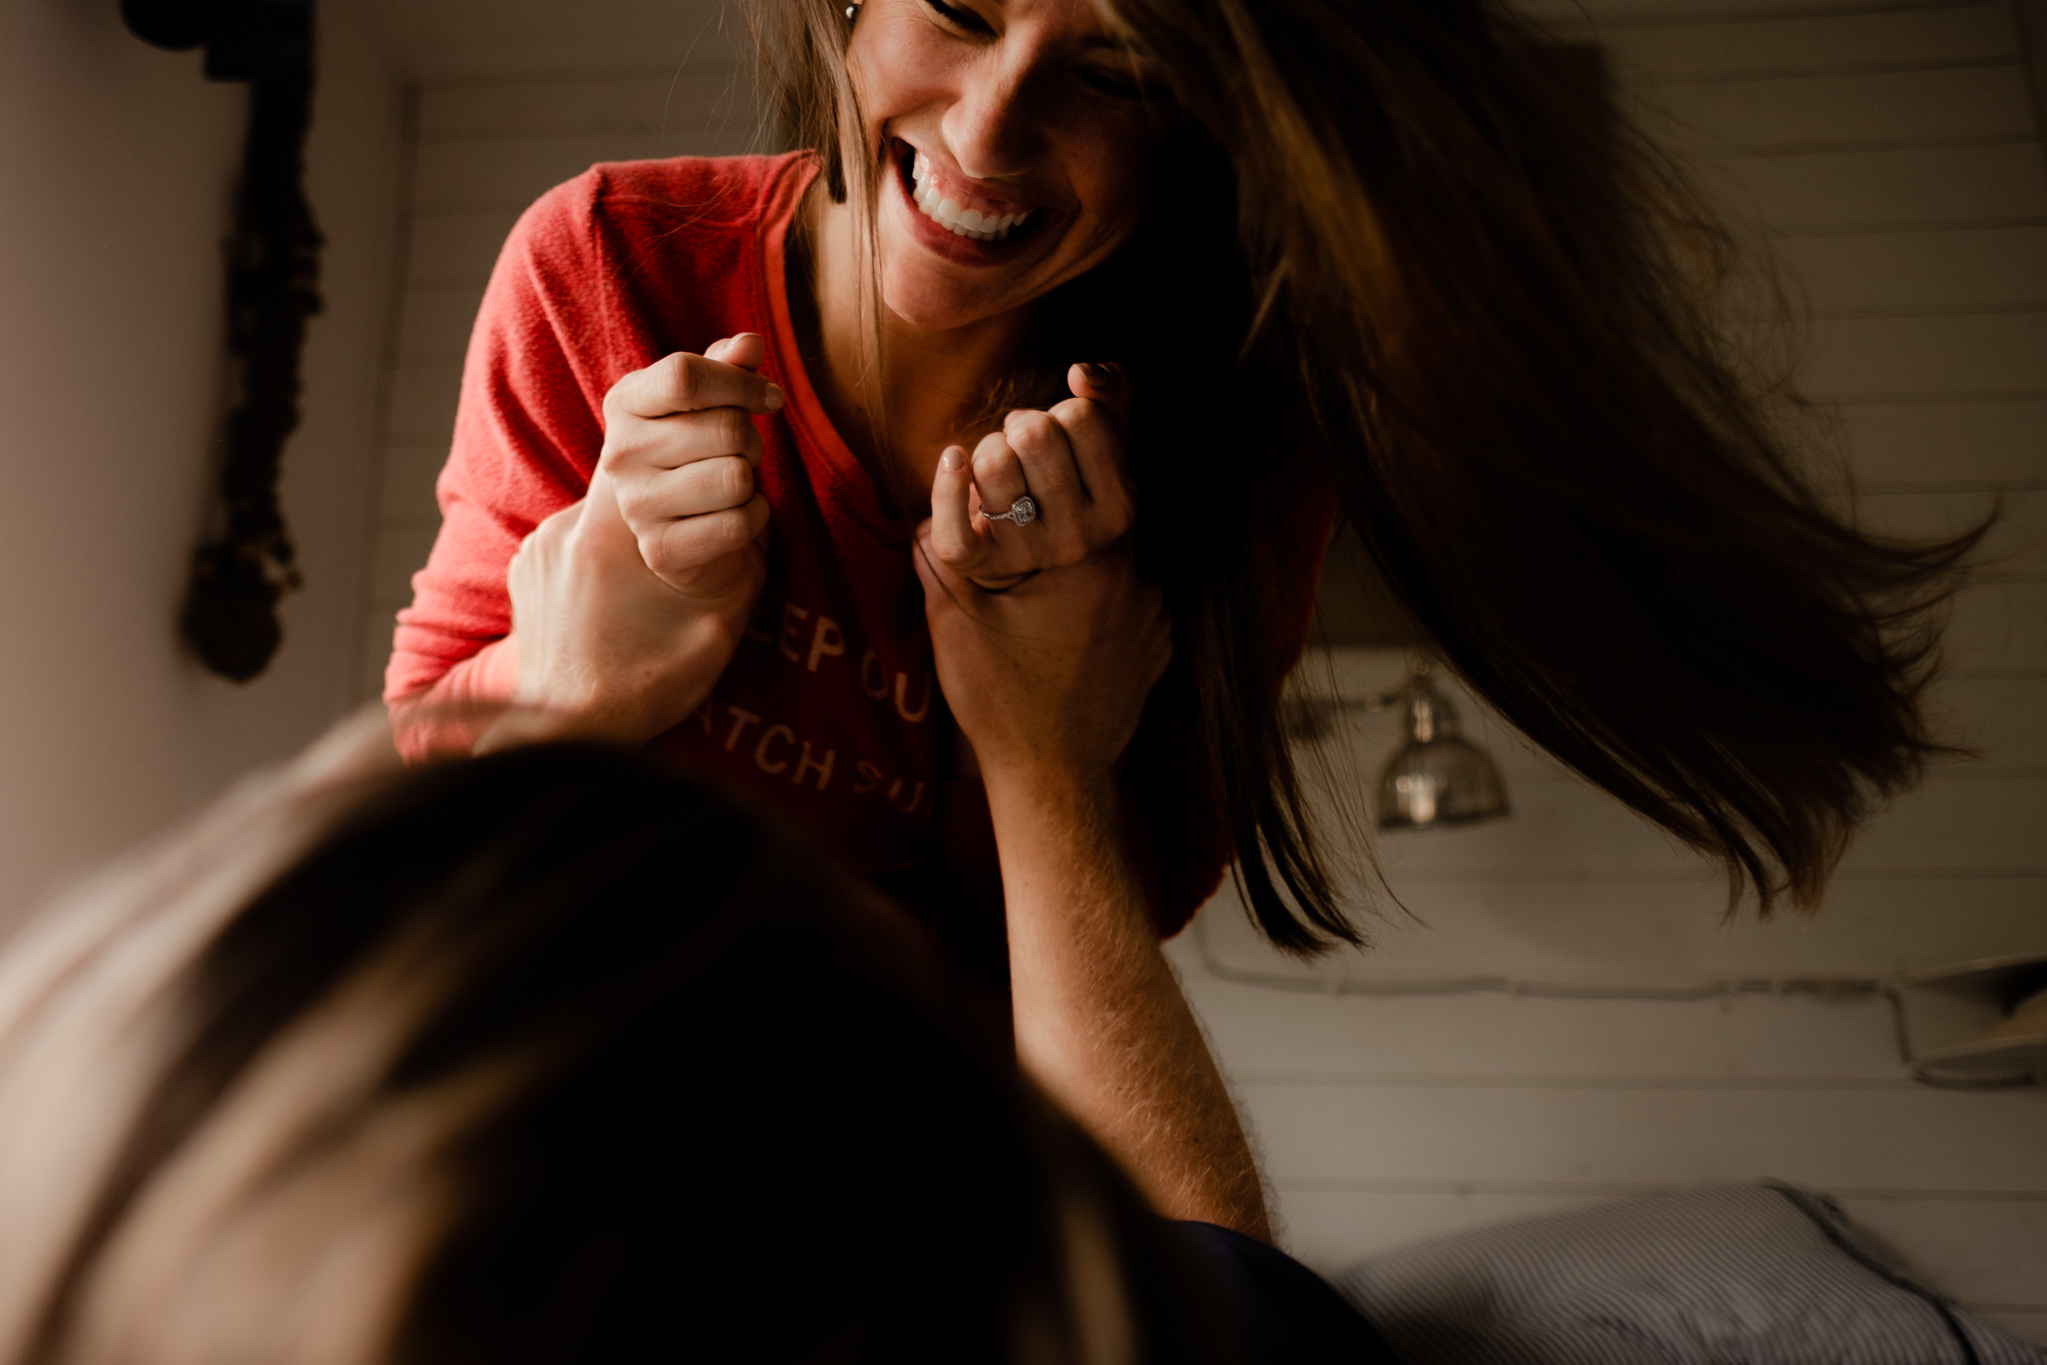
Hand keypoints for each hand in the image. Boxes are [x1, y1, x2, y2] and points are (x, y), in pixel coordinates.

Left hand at [494, 449, 764, 748]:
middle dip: (676, 480)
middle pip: (631, 467)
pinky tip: (626, 590)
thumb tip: (755, 502)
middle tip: (706, 511)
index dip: (695, 441)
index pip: (651, 436)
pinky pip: (580, 538)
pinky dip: (611, 551)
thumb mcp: (720, 619)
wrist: (567, 733)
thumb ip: (738, 553)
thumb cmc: (649, 685)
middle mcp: (564, 529)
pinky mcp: (527, 569)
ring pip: (607, 507)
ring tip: (664, 563)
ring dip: (643, 518)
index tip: (724, 471)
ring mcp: (539, 548)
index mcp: (611, 532)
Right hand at [600, 335, 781, 597]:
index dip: (741, 384)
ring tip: (731, 483)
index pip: (684, 375)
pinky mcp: (662, 551)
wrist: (683, 529)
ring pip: (736, 478)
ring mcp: (636, 506)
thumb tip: (750, 343)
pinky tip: (733, 516)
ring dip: (751, 481)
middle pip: (726, 429)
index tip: (769, 397)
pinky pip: (739, 523)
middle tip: (741, 451)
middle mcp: (620, 454)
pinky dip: (754, 519)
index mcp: (626, 402)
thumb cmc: (701, 450)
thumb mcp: (709, 401)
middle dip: (752, 439)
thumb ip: (727, 367)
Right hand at [914, 457, 1170, 788]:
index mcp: (1093, 561)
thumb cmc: (1003, 701)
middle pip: (1096, 520)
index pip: (1073, 485)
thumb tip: (927, 512)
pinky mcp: (1157, 647)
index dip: (1037, 484)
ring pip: (1114, 563)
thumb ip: (940, 554)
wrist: (1053, 778)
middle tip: (1023, 539)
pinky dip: (1098, 604)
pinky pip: (1128, 603)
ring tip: (1039, 589)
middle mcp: (1138, 580)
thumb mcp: (955, 621)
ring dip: (1079, 565)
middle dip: (1058, 522)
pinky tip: (1061, 626)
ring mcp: (1153, 616)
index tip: (1013, 495)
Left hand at [927, 363, 1137, 592]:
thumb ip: (1112, 390)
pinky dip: (946, 485)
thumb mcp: (1105, 432)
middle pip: (1034, 436)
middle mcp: (1080, 538)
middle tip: (1023, 449)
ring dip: (988, 449)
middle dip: (1021, 426)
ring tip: (1001, 467)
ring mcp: (1030, 554)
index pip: (1080, 416)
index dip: (1060, 411)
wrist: (1035, 538)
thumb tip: (1081, 373)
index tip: (1059, 435)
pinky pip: (955, 529)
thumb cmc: (1070, 472)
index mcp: (1120, 505)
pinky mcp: (982, 564)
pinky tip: (953, 459)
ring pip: (992, 464)